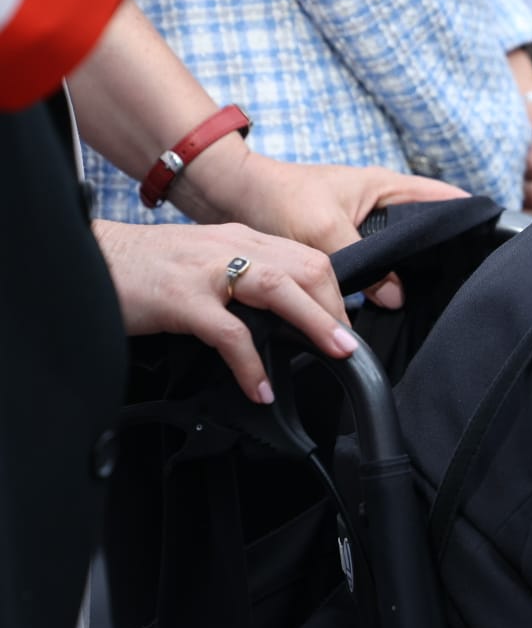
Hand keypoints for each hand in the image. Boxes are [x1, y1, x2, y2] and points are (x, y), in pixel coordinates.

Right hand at [93, 220, 360, 403]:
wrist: (84, 259)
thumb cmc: (143, 270)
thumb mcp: (203, 263)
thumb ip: (241, 281)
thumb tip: (282, 320)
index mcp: (239, 239)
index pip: (305, 257)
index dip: (334, 290)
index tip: (347, 324)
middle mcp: (229, 247)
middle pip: (304, 268)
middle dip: (336, 306)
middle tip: (351, 345)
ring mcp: (205, 271)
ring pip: (278, 288)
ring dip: (314, 322)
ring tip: (337, 353)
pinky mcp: (180, 298)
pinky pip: (228, 332)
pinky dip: (250, 363)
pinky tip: (259, 388)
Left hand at [177, 141, 466, 307]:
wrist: (228, 196)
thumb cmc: (276, 197)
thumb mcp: (323, 230)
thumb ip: (364, 264)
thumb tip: (396, 299)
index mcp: (388, 186)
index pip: (446, 198)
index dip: (471, 219)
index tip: (493, 245)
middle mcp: (383, 204)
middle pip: (430, 231)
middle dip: (445, 255)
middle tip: (465, 285)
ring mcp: (366, 225)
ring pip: (404, 253)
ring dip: (413, 273)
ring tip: (436, 300)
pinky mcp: (347, 245)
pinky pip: (379, 266)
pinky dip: (386, 283)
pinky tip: (391, 305)